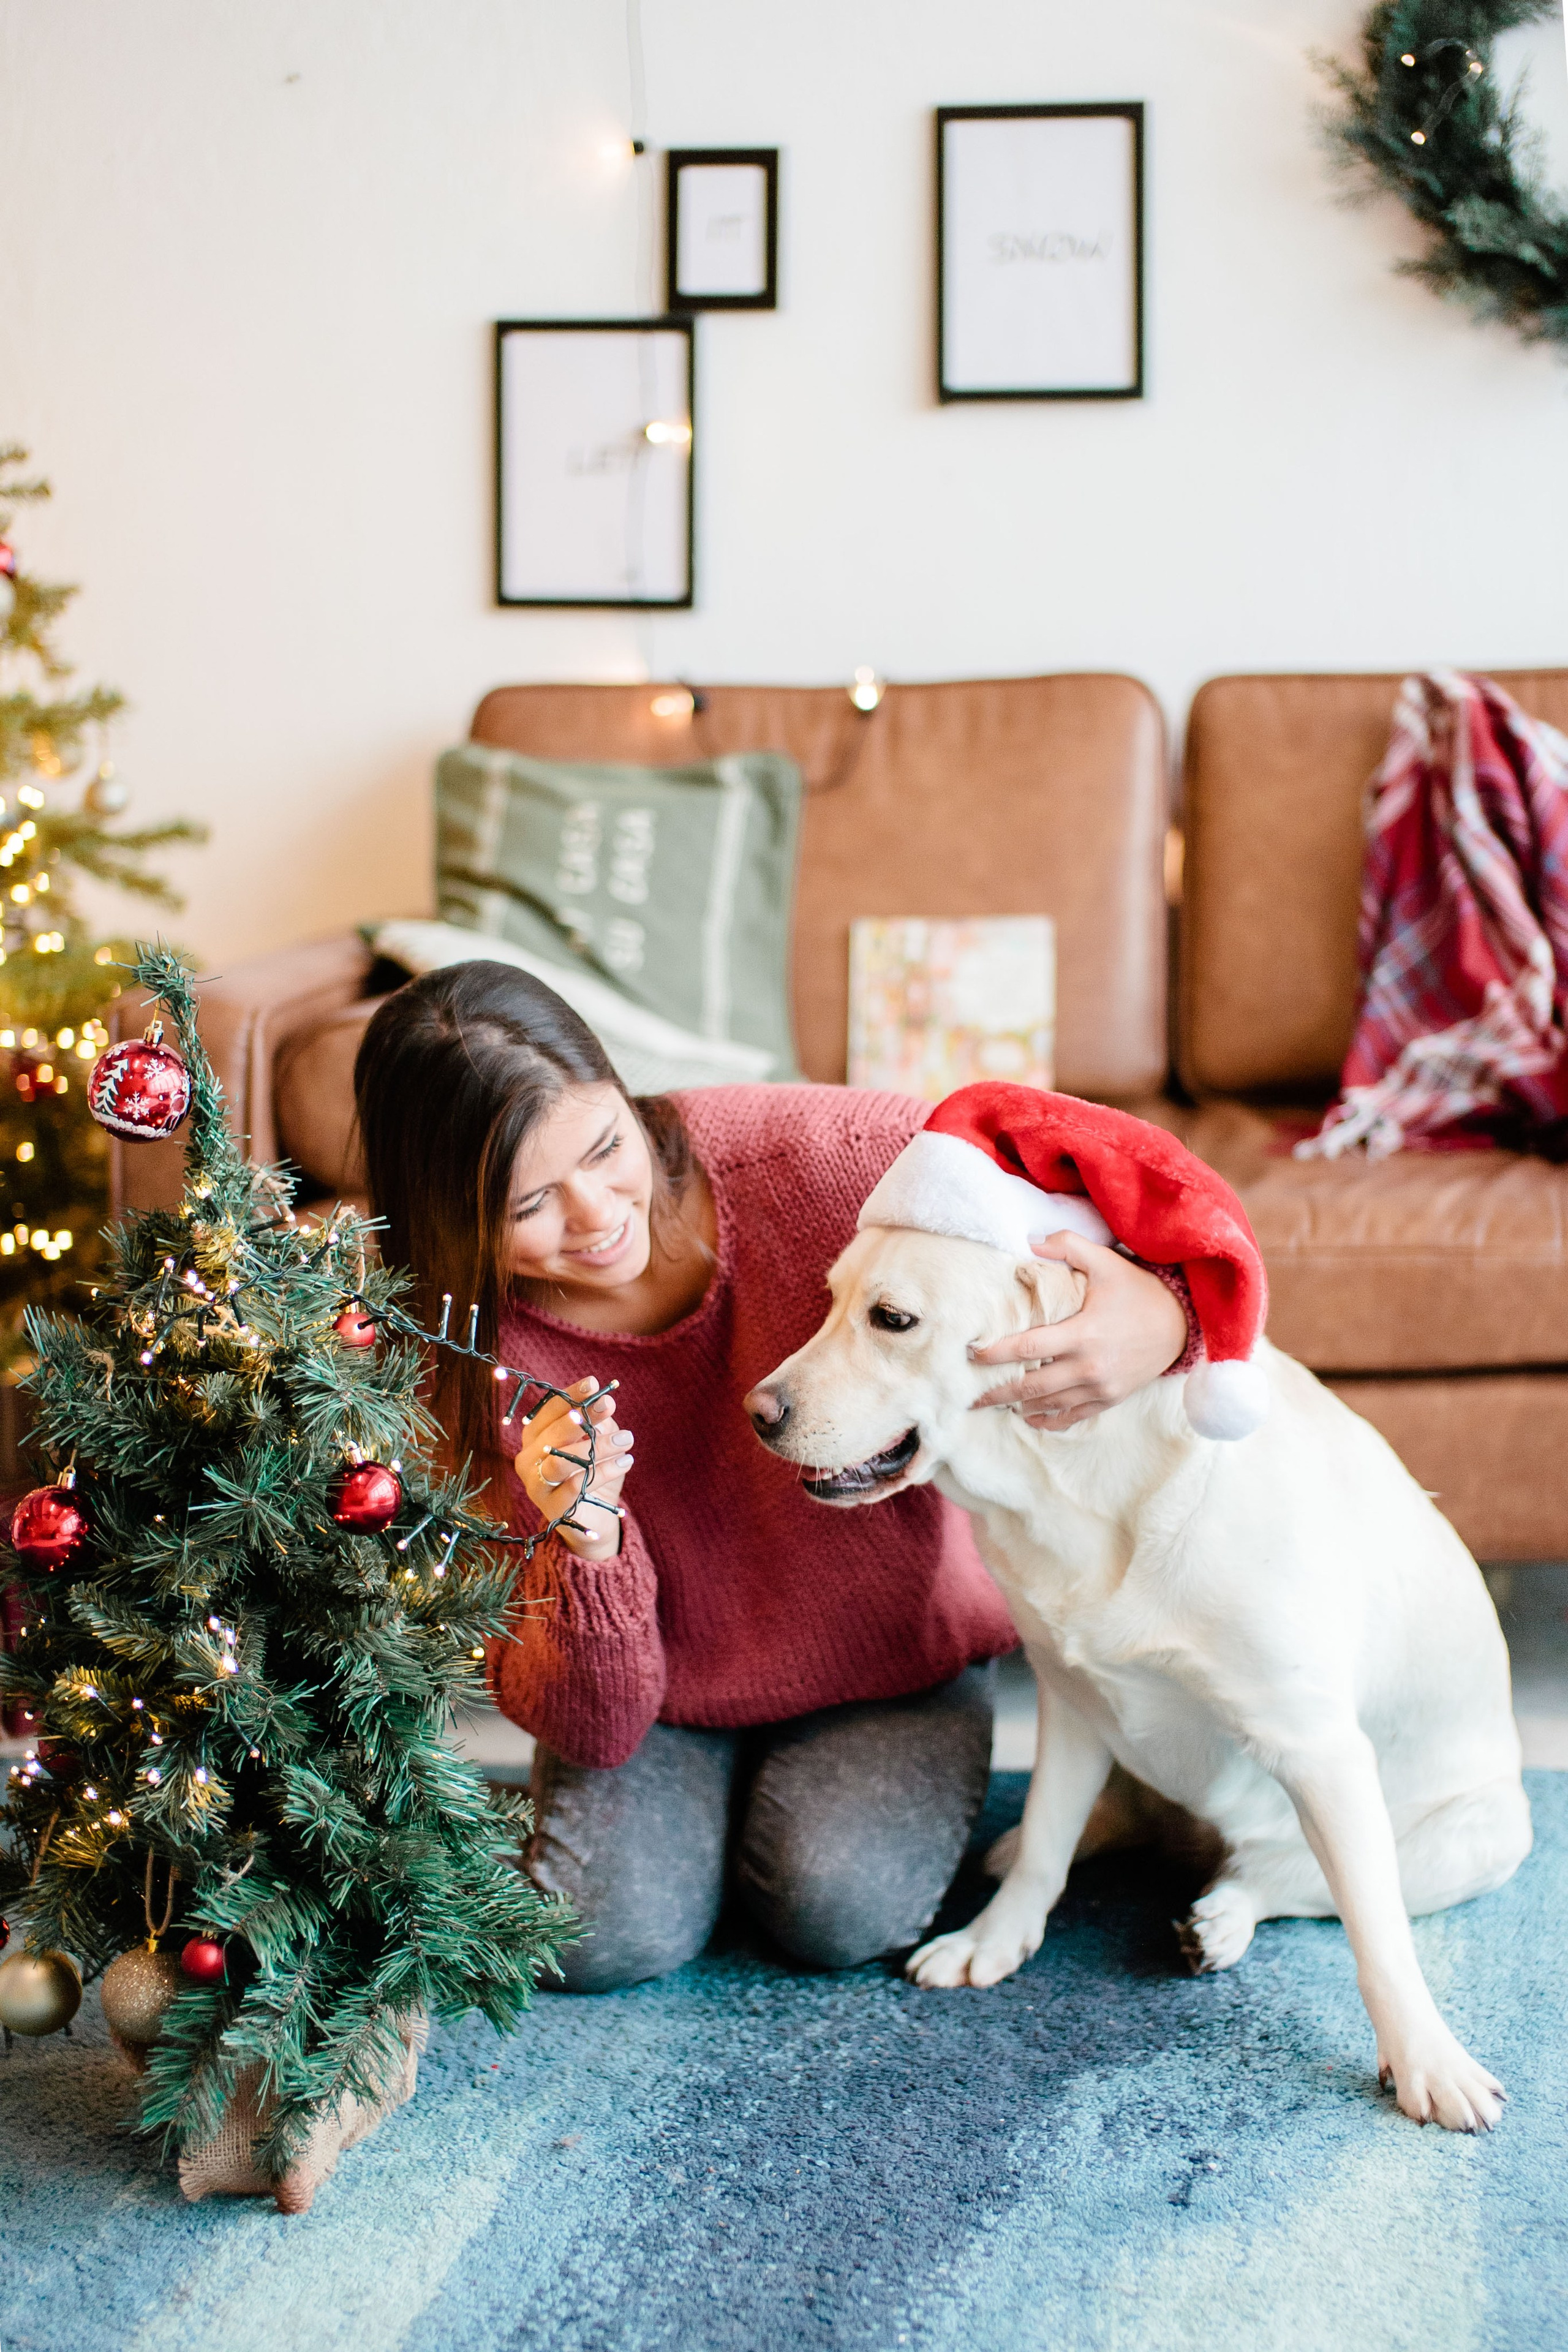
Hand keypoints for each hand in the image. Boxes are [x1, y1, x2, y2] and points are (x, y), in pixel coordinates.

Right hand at [513, 1376, 633, 1558]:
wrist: (594, 1516)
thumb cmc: (592, 1470)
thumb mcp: (597, 1441)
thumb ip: (596, 1423)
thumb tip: (605, 1403)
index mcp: (535, 1436)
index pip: (549, 1410)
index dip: (571, 1396)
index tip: (595, 1383)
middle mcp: (527, 1459)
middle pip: (553, 1433)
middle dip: (584, 1418)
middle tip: (611, 1406)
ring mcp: (536, 1485)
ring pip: (561, 1461)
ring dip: (597, 1447)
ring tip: (627, 1439)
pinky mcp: (551, 1509)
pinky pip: (576, 1485)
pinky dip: (604, 1471)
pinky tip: (626, 1462)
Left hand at [969, 1230, 1188, 1429]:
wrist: (1181, 1324)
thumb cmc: (1138, 1291)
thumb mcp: (1106, 1262)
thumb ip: (1067, 1246)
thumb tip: (1028, 1242)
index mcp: (1083, 1333)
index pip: (1028, 1348)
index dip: (996, 1353)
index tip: (971, 1354)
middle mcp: (1089, 1367)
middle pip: (1031, 1385)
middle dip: (996, 1392)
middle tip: (967, 1395)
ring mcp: (1100, 1388)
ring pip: (1049, 1405)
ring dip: (1018, 1407)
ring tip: (990, 1405)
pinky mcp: (1110, 1399)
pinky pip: (1072, 1416)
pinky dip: (1048, 1420)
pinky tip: (1029, 1417)